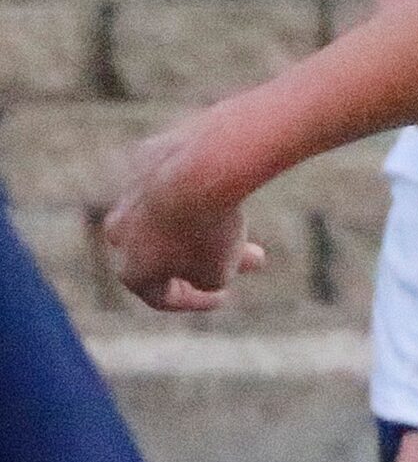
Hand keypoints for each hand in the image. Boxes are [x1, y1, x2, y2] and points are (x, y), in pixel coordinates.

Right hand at [105, 116, 269, 311]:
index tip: (225, 295)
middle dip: (210, 259)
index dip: (196, 300)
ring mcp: (129, 195)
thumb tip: (203, 264)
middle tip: (254, 259)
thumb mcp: (219, 270)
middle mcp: (120, 233)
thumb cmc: (209, 228)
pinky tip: (224, 187)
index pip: (160, 295)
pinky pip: (174, 182)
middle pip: (166, 253)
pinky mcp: (144, 161)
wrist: (200, 167)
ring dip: (206, 225)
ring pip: (170, 215)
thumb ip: (207, 277)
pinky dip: (197, 190)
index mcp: (131, 268)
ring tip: (242, 223)